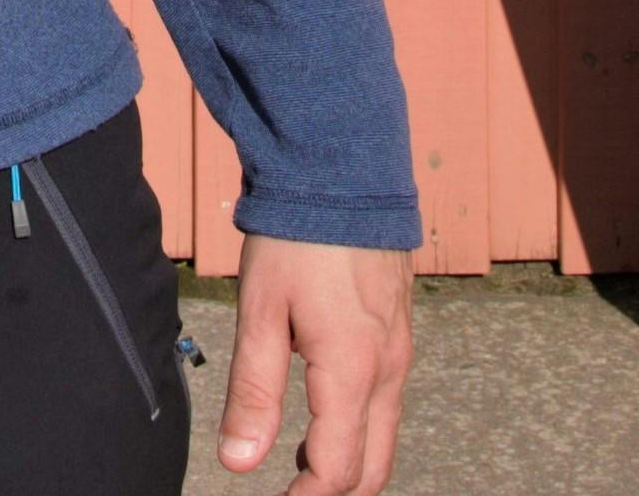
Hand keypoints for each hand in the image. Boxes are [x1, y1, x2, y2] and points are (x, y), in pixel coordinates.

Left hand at [216, 233, 412, 493]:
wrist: (342, 174)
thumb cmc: (296, 240)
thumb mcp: (260, 314)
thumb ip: (253, 392)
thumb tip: (239, 462)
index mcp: (352, 372)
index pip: (338, 470)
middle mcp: (387, 370)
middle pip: (373, 466)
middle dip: (335, 489)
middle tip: (292, 491)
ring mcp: (398, 352)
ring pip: (382, 435)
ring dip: (346, 459)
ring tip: (297, 462)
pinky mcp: (396, 334)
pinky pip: (385, 401)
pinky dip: (357, 427)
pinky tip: (319, 416)